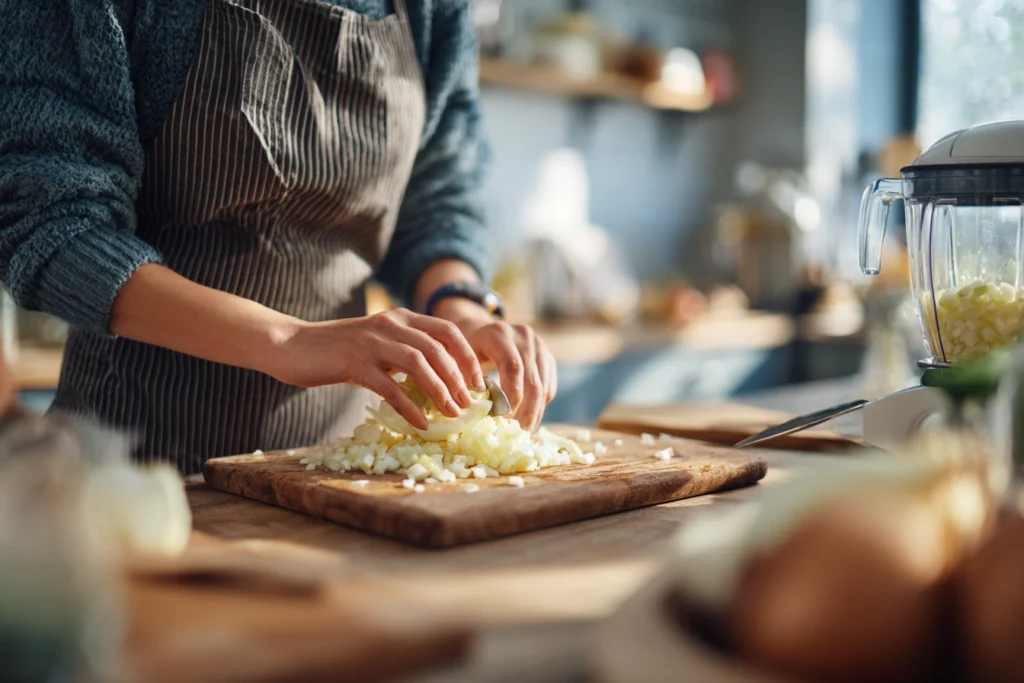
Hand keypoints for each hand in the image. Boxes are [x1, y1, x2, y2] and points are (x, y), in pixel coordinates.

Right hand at [267, 309, 483, 430]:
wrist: (292, 345)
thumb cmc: (337, 351)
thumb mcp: (377, 345)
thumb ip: (404, 355)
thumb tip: (439, 385)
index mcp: (400, 317)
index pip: (447, 330)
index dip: (467, 355)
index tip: (478, 381)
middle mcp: (390, 325)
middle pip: (437, 349)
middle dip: (459, 378)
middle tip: (470, 404)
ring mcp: (372, 343)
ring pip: (419, 364)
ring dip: (441, 391)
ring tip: (453, 414)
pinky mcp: (354, 364)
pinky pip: (390, 387)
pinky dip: (410, 407)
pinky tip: (421, 424)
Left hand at [440, 305, 556, 429]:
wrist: (478, 330)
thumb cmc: (464, 350)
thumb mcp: (458, 359)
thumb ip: (465, 380)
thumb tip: (473, 411)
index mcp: (499, 333)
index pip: (512, 366)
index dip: (510, 395)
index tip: (502, 419)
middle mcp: (523, 336)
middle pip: (532, 380)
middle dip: (525, 411)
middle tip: (516, 433)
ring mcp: (539, 345)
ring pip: (543, 386)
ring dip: (534, 413)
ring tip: (523, 432)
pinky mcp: (547, 357)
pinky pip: (549, 387)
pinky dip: (540, 407)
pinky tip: (529, 421)